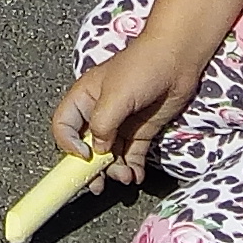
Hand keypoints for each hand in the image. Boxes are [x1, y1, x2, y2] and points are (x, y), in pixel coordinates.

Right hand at [51, 31, 203, 186]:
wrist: (179, 58)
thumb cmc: (142, 67)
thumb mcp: (116, 95)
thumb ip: (102, 124)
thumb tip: (99, 150)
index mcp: (84, 99)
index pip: (64, 127)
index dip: (68, 145)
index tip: (85, 156)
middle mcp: (99, 113)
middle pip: (85, 147)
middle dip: (90, 168)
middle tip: (98, 185)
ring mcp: (120, 124)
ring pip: (109, 155)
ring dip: (115, 171)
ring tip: (127, 177)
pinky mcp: (141, 131)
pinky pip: (131, 156)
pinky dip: (132, 169)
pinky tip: (136, 176)